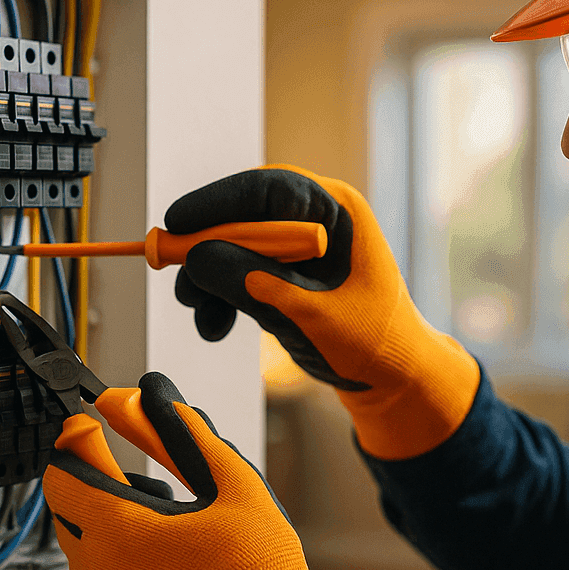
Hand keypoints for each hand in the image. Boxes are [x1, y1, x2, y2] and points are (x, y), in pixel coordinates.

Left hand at [42, 370, 381, 569]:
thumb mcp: (232, 484)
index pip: (62, 469)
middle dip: (93, 483)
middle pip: (67, 508)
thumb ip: (180, 433)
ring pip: (83, 550)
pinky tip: (167, 568)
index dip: (75, 441)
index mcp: (117, 530)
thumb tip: (146, 398)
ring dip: (108, 528)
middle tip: (136, 475)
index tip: (92, 427)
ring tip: (165, 527)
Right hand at [168, 165, 478, 458]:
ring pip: (232, 247)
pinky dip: (219, 298)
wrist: (392, 381)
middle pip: (243, 216)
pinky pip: (237, 274)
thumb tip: (197, 258)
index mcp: (336, 211)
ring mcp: (295, 250)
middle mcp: (314, 221)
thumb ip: (254, 284)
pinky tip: (213, 327)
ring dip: (207, 279)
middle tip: (175, 272)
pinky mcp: (282, 276)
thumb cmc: (372, 342)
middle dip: (206, 247)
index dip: (218, 201)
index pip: (269, 188)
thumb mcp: (309, 315)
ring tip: (198, 314)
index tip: (177, 221)